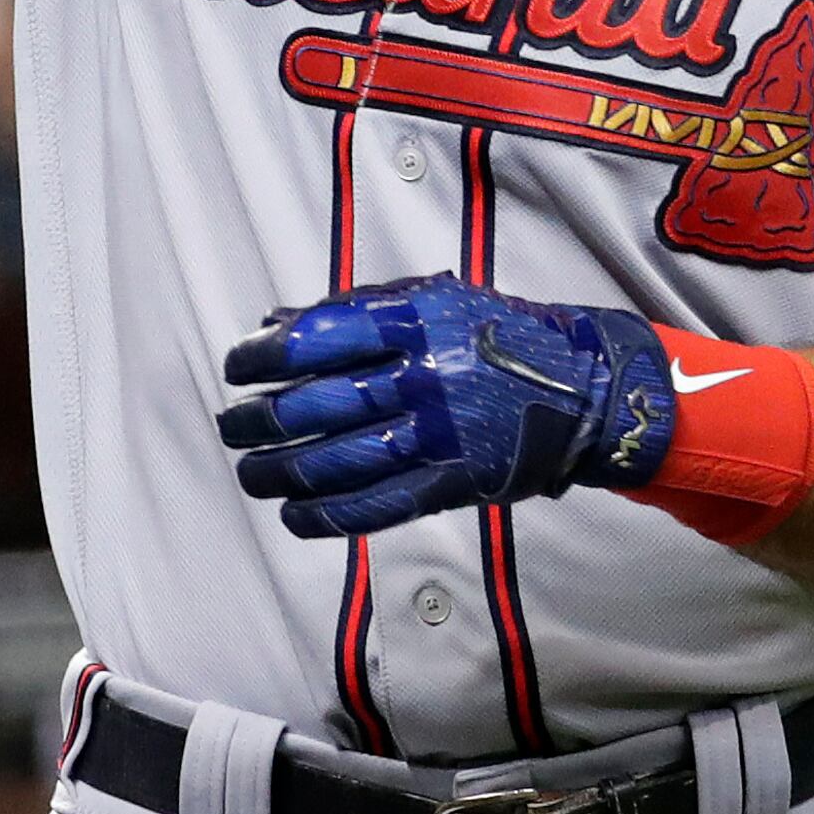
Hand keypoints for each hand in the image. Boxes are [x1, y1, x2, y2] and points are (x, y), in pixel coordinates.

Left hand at [217, 272, 676, 539]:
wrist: (582, 388)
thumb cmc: (496, 333)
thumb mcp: (431, 298)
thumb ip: (355, 309)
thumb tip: (273, 324)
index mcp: (413, 324)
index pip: (318, 340)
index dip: (264, 357)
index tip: (237, 367)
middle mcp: (421, 379)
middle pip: (318, 406)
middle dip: (260, 419)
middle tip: (232, 424)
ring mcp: (437, 436)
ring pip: (338, 461)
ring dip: (280, 471)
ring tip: (250, 471)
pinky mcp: (452, 484)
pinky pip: (377, 505)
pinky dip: (327, 514)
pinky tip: (294, 514)